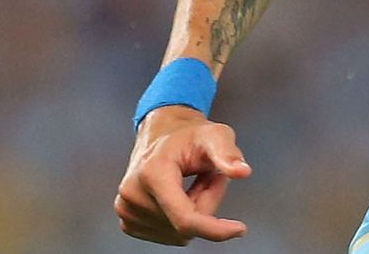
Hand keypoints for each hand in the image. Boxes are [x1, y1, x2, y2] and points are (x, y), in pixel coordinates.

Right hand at [116, 106, 252, 245]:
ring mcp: (126, 210)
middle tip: (208, 176)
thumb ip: (228, 153)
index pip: (185, 219)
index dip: (214, 229)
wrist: (161, 134)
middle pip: (186, 225)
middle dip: (206, 204)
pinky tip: (180, 195)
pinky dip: (181, 219)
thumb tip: (242, 171)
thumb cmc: (188, 135)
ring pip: (178, 233)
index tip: (239, 229)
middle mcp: (133, 194)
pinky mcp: (128, 221)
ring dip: (195, 212)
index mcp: (152, 173)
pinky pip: (168, 235)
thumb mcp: (215, 135)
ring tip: (192, 183)